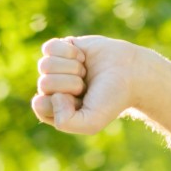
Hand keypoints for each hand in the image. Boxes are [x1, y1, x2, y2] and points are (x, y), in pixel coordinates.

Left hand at [31, 35, 149, 135]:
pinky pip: (49, 47)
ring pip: (45, 65)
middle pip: (44, 83)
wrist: (130, 72)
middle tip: (87, 85)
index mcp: (55, 111)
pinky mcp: (62, 49)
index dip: (62, 101)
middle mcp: (52, 90)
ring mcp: (56, 69)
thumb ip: (65, 122)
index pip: (40, 105)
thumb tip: (51, 95)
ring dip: (71, 67)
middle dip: (70, 83)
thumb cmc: (111, 99)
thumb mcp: (91, 122)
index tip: (81, 100)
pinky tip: (82, 57)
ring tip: (85, 72)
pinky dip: (68, 51)